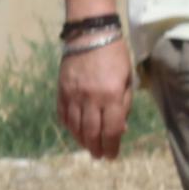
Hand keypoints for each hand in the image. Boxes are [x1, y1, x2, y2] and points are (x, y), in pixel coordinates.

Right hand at [57, 38, 132, 161]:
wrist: (90, 34)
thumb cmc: (115, 55)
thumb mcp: (127, 79)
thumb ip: (124, 105)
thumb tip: (120, 129)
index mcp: (111, 96)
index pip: (111, 130)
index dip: (111, 146)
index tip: (112, 156)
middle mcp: (91, 98)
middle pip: (91, 133)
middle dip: (96, 148)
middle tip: (99, 155)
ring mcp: (73, 95)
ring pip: (75, 127)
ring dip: (82, 141)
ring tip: (88, 146)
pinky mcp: (61, 90)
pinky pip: (63, 115)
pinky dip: (69, 127)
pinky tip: (75, 131)